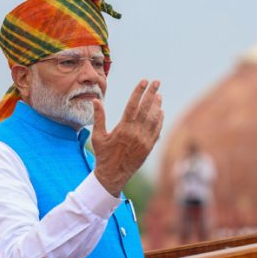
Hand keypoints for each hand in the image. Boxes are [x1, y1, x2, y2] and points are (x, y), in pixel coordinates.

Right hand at [91, 79, 163, 196]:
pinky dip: (159, 120)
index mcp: (122, 128)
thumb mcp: (97, 136)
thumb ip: (99, 117)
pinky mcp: (149, 147)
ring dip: (157, 106)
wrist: (112, 176)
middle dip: (151, 93)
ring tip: (158, 95)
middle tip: (156, 82)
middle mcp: (135, 133)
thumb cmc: (103, 155)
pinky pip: (157, 130)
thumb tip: (96, 100)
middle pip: (146, 108)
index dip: (139, 91)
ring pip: (153, 119)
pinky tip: (161, 112)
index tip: (144, 81)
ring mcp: (144, 140)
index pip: (133, 105)